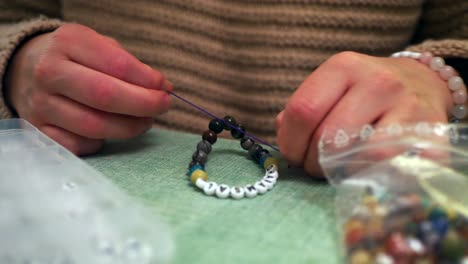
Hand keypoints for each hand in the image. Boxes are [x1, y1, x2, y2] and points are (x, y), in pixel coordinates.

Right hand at [5, 24, 171, 154]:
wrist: (25, 70)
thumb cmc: (74, 59)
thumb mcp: (98, 47)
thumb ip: (131, 65)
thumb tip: (163, 88)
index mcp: (68, 43)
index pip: (117, 65)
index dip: (148, 81)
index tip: (165, 88)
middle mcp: (50, 73)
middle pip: (106, 96)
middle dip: (144, 105)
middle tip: (163, 106)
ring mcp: (42, 104)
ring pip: (95, 126)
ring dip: (130, 127)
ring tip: (145, 121)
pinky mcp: (39, 130)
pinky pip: (80, 145)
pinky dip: (102, 142)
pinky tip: (111, 130)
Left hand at [275, 51, 451, 175]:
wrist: (419, 82)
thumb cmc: (363, 92)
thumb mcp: (331, 87)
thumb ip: (303, 109)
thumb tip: (283, 133)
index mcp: (343, 67)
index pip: (302, 110)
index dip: (290, 142)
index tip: (293, 155)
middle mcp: (377, 81)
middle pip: (328, 137)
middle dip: (312, 163)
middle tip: (314, 167)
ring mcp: (407, 105)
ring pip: (361, 156)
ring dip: (342, 174)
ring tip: (337, 171)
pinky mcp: (431, 132)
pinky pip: (392, 167)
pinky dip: (373, 175)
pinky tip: (366, 171)